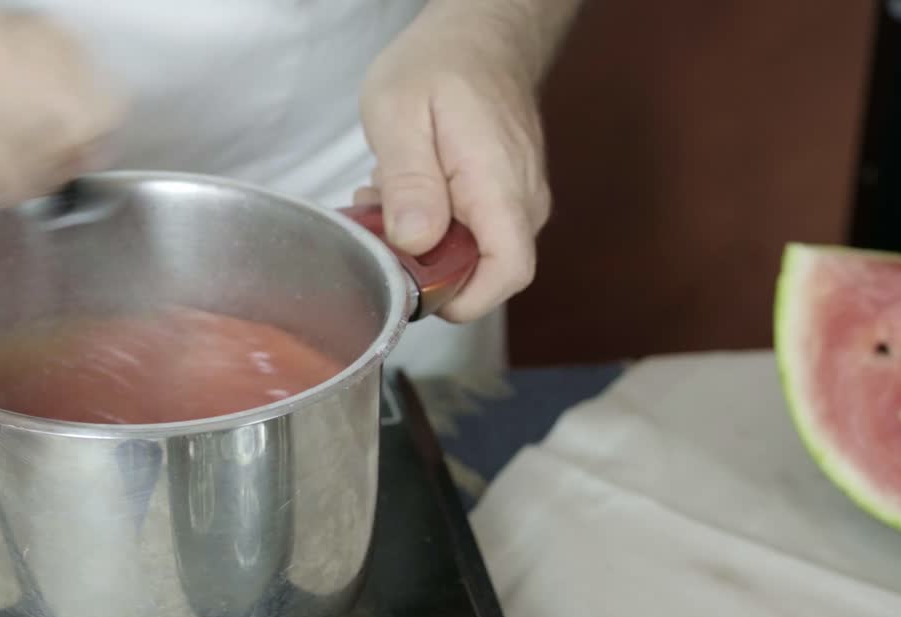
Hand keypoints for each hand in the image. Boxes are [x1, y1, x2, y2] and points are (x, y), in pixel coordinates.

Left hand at [357, 3, 550, 322]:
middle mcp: (522, 203)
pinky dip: (433, 225)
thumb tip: (417, 242)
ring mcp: (517, 201)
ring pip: (471, 254)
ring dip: (422, 242)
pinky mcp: (506, 198)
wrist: (480, 34)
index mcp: (500, 185)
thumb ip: (409, 181)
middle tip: (378, 220)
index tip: (411, 286)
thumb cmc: (439, 64)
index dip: (461, 298)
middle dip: (424, 265)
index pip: (507, 273)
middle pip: (483, 273)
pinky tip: (405, 190)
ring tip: (385, 194)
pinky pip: (472, 233)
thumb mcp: (399, 112)